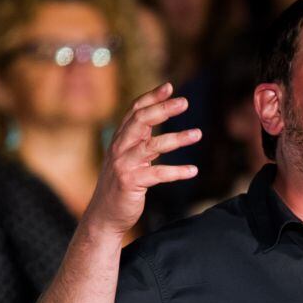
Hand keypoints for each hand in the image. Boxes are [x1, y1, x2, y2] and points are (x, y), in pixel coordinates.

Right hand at [84, 83, 200, 236]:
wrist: (105, 215)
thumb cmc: (121, 186)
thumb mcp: (129, 159)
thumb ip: (140, 141)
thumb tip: (154, 123)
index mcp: (121, 140)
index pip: (135, 111)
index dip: (151, 97)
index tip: (169, 86)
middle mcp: (120, 148)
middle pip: (140, 121)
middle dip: (162, 109)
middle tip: (184, 102)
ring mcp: (124, 165)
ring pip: (151, 145)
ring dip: (176, 138)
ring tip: (198, 134)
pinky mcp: (130, 182)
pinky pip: (157, 174)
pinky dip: (176, 172)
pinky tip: (193, 171)